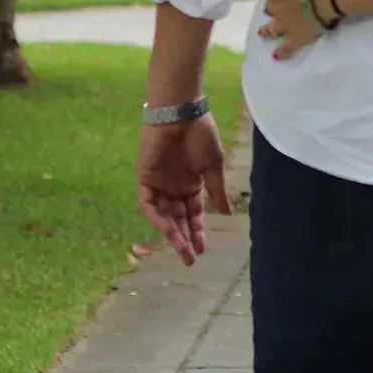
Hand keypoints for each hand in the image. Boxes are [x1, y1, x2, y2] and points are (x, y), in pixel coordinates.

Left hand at [136, 114, 231, 266]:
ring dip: (172, 233)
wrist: (180, 113)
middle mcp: (174, 187)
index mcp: (192, 183)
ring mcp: (159, 184)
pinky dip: (158, 218)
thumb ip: (217, 190)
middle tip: (191, 258)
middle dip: (185, 238)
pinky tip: (169, 230)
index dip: (198, 230)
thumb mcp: (213, 165)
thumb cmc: (200, 135)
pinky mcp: (145, 179)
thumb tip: (227, 212)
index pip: (194, 213)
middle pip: (179, 219)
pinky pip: (149, 204)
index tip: (204, 249)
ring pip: (164, 216)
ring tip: (182, 249)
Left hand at [260, 0, 323, 57]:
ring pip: (272, 28)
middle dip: (272, 6)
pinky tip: (276, 56)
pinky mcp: (296, 37)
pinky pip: (286, 47)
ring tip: (262, 33)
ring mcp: (284, 24)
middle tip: (277, 5)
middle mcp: (274, 7)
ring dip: (267, 30)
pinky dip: (281, 52)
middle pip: (270, 7)